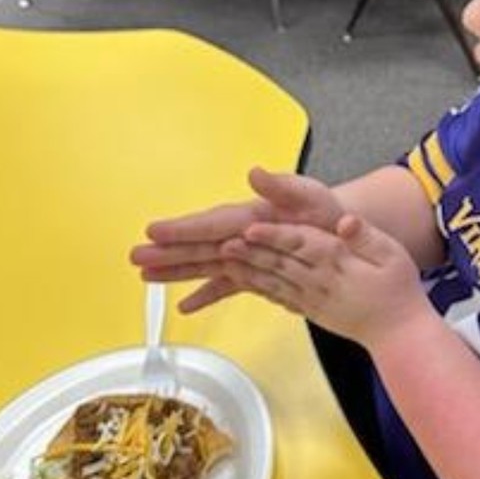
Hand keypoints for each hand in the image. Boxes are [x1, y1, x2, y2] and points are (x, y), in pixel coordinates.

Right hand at [130, 168, 344, 311]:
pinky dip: (206, 294)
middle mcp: (245, 233)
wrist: (343, 234)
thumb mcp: (311, 196)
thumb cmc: (327, 211)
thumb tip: (256, 173)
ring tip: (146, 276)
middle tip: (136, 256)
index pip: (213, 222)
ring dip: (176, 270)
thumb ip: (283, 186)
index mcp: (254, 214)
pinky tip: (185, 305)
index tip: (156, 230)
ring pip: (206, 262)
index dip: (184, 228)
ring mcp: (248, 252)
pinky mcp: (256, 269)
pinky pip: (226, 283)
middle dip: (167, 250)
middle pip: (200, 244)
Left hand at [221, 214, 430, 346]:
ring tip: (223, 259)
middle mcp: (320, 281)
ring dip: (247, 270)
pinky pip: (278, 297)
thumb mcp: (393, 256)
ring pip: (274, 281)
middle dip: (250, 252)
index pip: (301, 244)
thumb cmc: (399, 291)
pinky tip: (242, 281)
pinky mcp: (309, 310)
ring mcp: (312, 298)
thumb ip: (367, 237)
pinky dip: (258, 289)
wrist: (398, 333)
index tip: (251, 229)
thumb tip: (347, 221)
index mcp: (339, 262)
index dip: (275, 236)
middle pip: (280, 262)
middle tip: (222, 243)